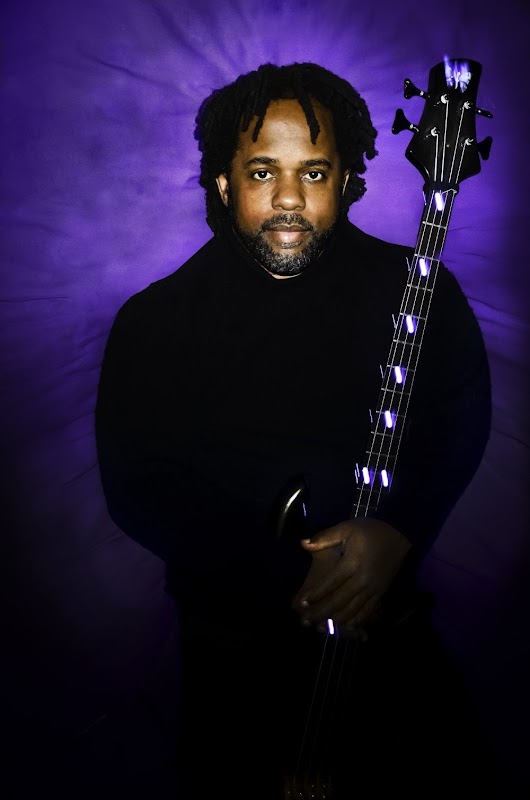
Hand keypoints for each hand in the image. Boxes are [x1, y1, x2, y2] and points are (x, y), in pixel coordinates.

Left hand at [291, 518, 410, 639]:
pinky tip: (348, 627)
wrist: (399, 535)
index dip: (317, 594)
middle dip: (323, 612)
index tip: (304, 602)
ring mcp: (373, 588)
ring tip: (322, 628)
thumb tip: (303, 543)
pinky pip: (368, 611)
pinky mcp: (381, 592)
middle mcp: (362, 579)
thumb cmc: (370, 530)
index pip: (331, 583)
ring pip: (353, 609)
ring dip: (337, 620)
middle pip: (340, 600)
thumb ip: (325, 538)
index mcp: (352, 563)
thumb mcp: (347, 528)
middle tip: (308, 620)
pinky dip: (357, 620)